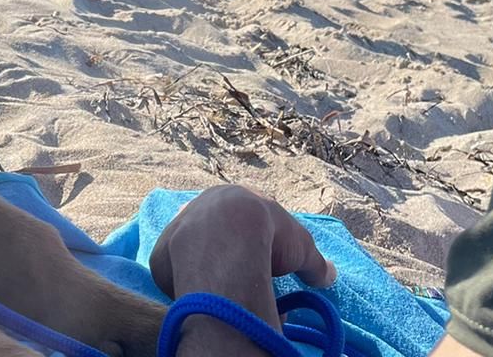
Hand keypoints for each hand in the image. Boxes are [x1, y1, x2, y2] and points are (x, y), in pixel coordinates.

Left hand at [149, 186, 336, 356]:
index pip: (241, 217)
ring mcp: (177, 228)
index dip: (253, 238)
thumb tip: (331, 276)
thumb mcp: (301, 246)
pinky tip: (201, 295)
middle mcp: (201, 205)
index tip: (261, 256)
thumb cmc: (268, 235)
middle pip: (213, 231)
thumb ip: (315, 262)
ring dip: (202, 264)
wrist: (228, 240)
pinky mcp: (161, 253)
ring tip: (221, 286)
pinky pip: (174, 269)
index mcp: (233, 197)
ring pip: (190, 248)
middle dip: (226, 250)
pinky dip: (186, 282)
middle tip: (241, 273)